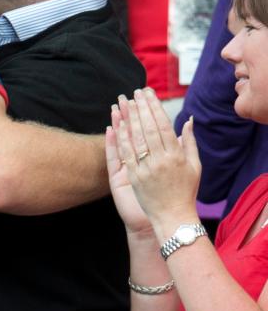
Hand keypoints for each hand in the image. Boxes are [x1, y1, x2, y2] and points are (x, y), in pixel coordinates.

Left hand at [114, 89, 200, 237]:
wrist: (173, 218)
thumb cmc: (186, 192)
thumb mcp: (194, 166)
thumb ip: (190, 142)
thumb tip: (189, 120)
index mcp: (176, 155)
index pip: (163, 125)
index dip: (155, 108)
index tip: (149, 93)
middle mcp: (161, 160)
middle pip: (148, 128)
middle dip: (141, 108)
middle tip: (135, 92)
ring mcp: (146, 169)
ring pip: (135, 138)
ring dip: (128, 118)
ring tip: (123, 102)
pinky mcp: (133, 178)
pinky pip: (125, 155)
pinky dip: (119, 139)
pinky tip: (115, 125)